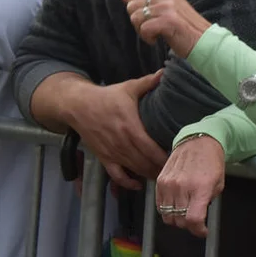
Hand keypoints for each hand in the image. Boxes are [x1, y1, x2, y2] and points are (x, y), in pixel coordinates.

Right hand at [65, 72, 168, 189]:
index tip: (178, 160)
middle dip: (160, 169)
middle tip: (176, 172)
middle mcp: (121, 143)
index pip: (151, 149)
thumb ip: (149, 82)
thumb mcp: (129, 87)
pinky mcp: (103, 158)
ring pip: (133, 170)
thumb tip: (167, 71)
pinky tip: (138, 185)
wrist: (78, 106)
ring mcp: (112, 153)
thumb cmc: (107, 96)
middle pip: (144, 163)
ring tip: (163, 177)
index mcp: (130, 127)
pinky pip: (116, 175)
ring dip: (148, 176)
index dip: (164, 158)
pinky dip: (127, 183)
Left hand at [122, 0, 210, 58]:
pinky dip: (148, 38)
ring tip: (156, 33)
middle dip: (138, 20)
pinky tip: (157, 39)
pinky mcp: (168, 20)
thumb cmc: (184, 26)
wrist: (203, 40)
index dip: (136, 8)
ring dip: (142, 30)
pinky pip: (143, 29)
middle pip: (132, 6)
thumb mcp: (166, 6)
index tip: (150, 17)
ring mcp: (168, 6)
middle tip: (153, 27)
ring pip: (135, 18)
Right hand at [155, 136, 225, 237]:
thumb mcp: (219, 183)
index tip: (203, 231)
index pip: (193, 219)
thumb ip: (208, 202)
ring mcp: (169, 184)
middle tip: (195, 221)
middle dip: (189, 225)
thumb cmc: (211, 162)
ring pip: (168, 216)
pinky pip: (160, 206)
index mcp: (200, 187)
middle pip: (180, 221)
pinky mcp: (160, 182)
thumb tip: (199, 218)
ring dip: (177, 219)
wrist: (198, 142)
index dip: (198, 230)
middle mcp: (182, 187)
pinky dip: (167, 211)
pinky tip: (176, 205)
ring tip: (186, 212)